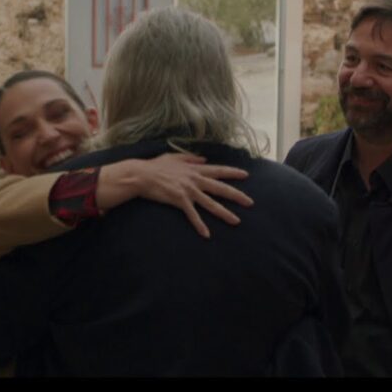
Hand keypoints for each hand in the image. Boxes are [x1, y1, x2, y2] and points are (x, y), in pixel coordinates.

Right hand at [97, 153, 252, 237]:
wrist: (141, 175)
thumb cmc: (155, 166)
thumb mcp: (174, 157)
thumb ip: (190, 158)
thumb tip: (203, 158)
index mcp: (195, 169)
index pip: (218, 170)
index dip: (233, 172)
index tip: (246, 175)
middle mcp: (195, 179)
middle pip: (220, 188)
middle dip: (237, 195)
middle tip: (250, 203)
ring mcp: (188, 190)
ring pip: (211, 203)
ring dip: (224, 213)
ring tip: (236, 221)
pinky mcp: (179, 200)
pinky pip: (192, 214)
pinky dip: (200, 225)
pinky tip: (207, 234)